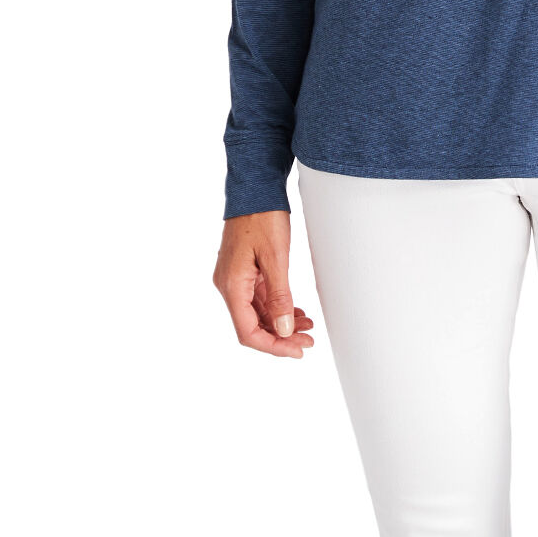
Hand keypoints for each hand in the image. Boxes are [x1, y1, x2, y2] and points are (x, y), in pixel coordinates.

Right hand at [213, 209, 315, 357]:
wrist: (255, 187)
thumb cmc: (262, 216)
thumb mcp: (275, 257)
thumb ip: (279, 296)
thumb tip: (284, 330)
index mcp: (232, 286)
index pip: (248, 332)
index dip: (273, 346)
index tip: (298, 350)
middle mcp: (229, 286)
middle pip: (252, 325)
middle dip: (280, 336)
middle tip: (308, 340)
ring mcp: (235, 278)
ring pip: (257, 312)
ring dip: (281, 322)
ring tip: (308, 326)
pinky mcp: (243, 270)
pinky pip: (259, 297)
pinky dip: (277, 307)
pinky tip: (295, 311)